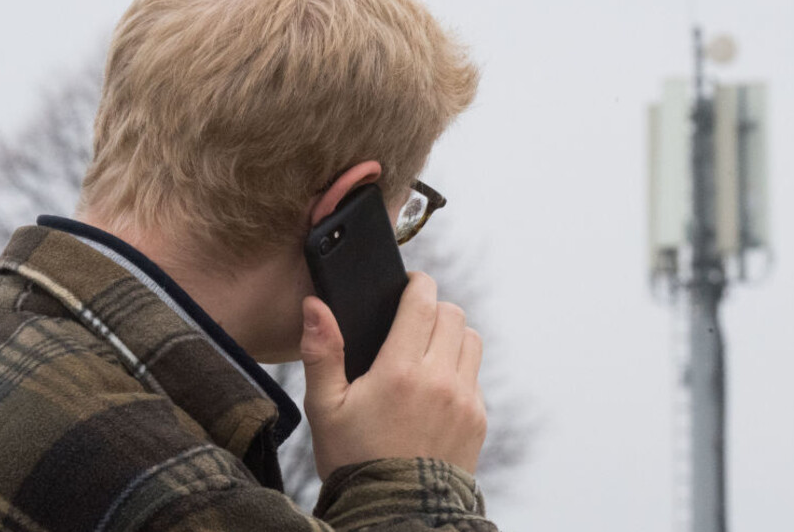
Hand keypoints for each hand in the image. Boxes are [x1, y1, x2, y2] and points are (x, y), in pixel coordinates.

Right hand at [300, 272, 486, 479]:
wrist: (394, 513)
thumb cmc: (353, 460)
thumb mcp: (325, 408)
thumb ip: (322, 352)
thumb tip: (315, 305)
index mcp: (400, 371)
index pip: (423, 302)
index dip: (417, 284)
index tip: (408, 285)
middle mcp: (439, 380)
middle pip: (453, 314)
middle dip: (433, 310)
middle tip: (412, 322)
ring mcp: (464, 400)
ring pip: (471, 340)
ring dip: (452, 337)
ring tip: (426, 353)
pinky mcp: (478, 420)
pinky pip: (476, 376)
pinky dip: (460, 371)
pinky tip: (435, 389)